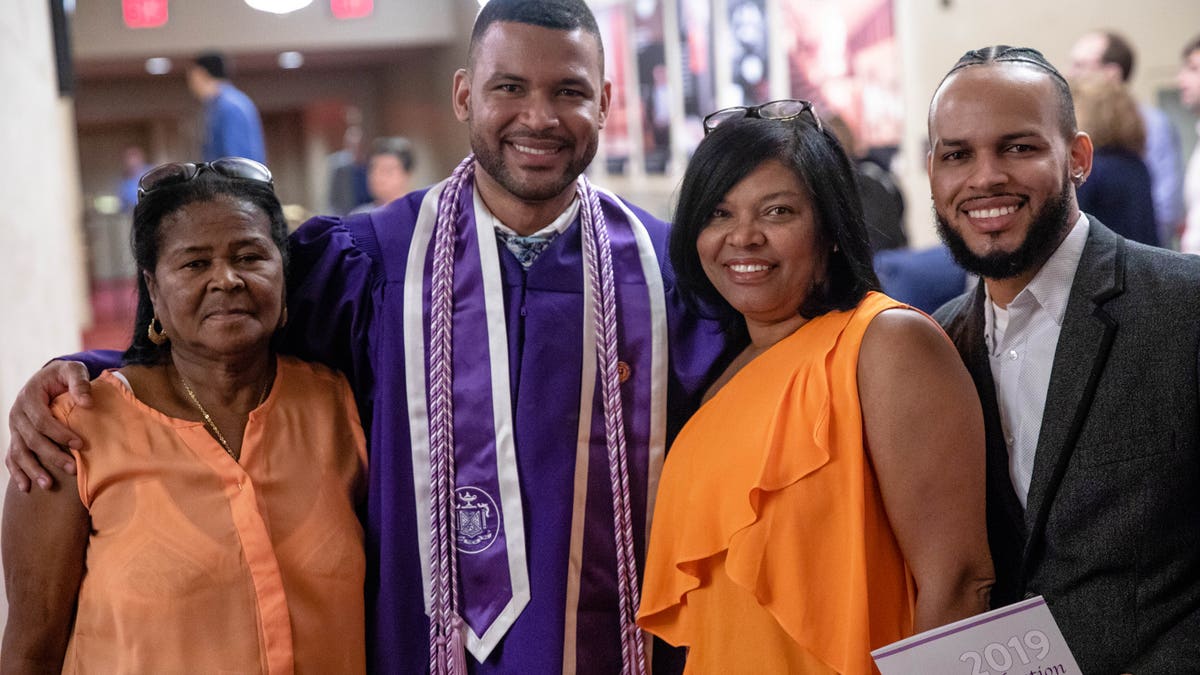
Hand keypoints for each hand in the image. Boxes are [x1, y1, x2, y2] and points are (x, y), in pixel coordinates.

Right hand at [6, 360, 91, 490]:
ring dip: (33, 469)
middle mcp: (17, 413)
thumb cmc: (63, 375)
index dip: (60, 434)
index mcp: (29, 397)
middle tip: (73, 469)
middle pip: (32, 439)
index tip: (80, 445)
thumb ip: (79, 382)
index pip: (42, 420)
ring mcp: (14, 427)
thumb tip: (87, 402)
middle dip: (52, 455)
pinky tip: (26, 487)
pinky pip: (12, 456)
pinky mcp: (16, 436)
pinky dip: (17, 472)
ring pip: (20, 452)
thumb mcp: (72, 370)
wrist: (48, 378)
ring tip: (49, 485)